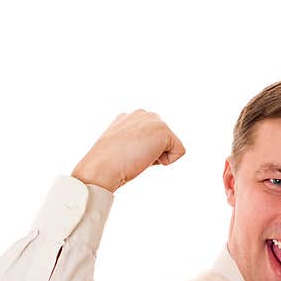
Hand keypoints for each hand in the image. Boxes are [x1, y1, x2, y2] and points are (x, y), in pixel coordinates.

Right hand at [71, 110, 185, 192]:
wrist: (101, 167)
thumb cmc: (107, 164)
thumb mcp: (120, 147)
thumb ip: (134, 142)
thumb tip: (144, 150)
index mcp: (131, 117)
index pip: (152, 139)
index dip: (143, 153)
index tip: (126, 155)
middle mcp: (143, 113)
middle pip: (164, 142)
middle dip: (153, 154)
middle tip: (132, 157)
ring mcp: (154, 119)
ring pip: (171, 146)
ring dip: (157, 157)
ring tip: (138, 156)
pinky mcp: (164, 131)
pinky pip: (179, 152)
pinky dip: (166, 162)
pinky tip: (146, 158)